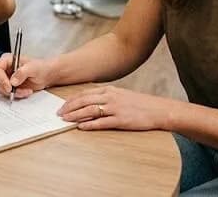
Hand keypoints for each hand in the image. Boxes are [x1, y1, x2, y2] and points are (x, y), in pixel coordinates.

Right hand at [0, 54, 51, 98]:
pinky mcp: (10, 87)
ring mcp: (6, 78)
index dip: (1, 78)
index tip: (9, 86)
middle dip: (6, 88)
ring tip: (26, 91)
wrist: (46, 75)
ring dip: (13, 93)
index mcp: (8, 60)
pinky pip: (8, 94)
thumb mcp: (33, 68)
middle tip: (15, 91)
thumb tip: (12, 81)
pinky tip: (26, 92)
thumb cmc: (40, 67)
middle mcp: (5, 69)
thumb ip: (22, 72)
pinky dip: (17, 95)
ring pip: (1, 89)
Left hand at [57, 85, 173, 130]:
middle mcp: (110, 97)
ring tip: (65, 120)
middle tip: (58, 114)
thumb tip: (90, 102)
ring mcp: (115, 108)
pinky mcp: (121, 120)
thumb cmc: (140, 104)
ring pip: (90, 110)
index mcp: (109, 90)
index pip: (84, 93)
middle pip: (84, 101)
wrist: (159, 110)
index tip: (62, 106)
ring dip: (75, 115)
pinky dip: (89, 124)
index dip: (71, 100)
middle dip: (69, 107)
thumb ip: (106, 97)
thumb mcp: (121, 95)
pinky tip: (81, 127)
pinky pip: (102, 122)